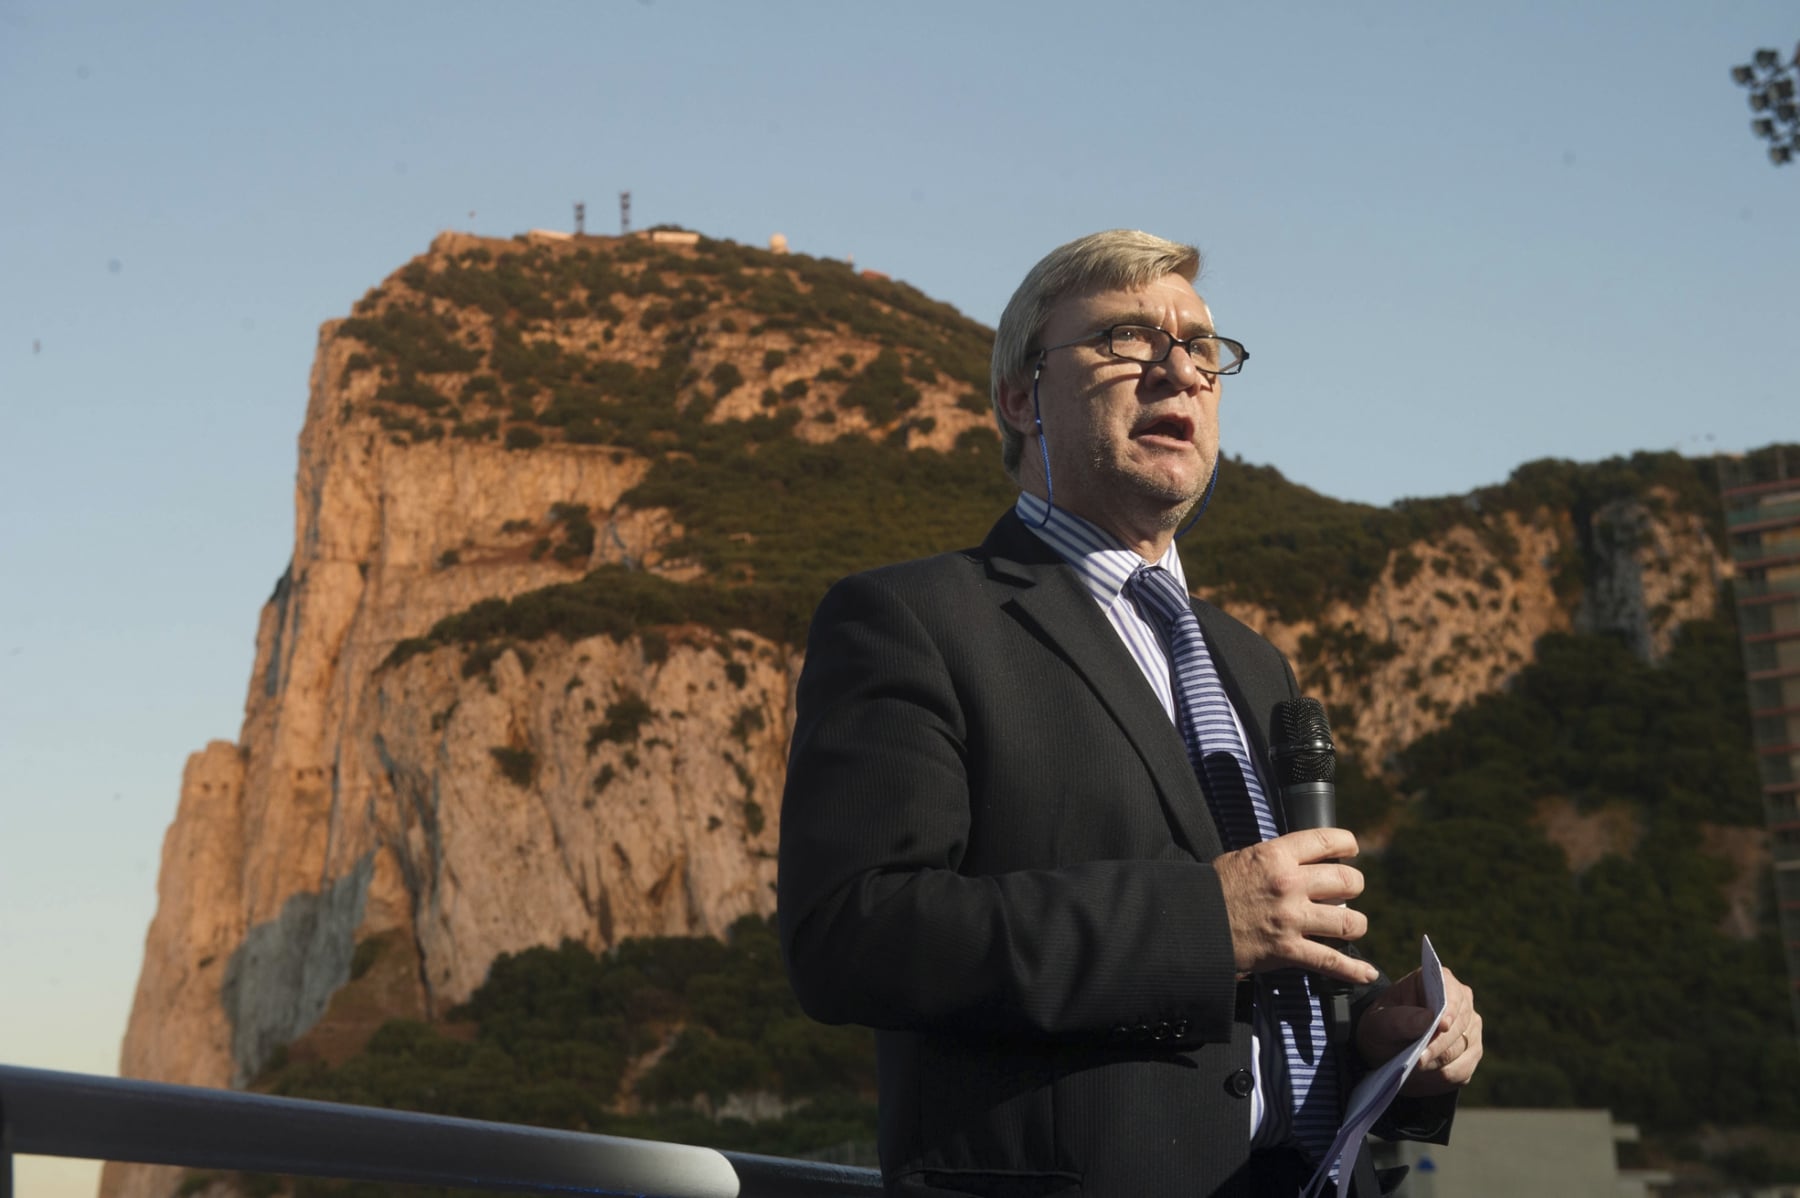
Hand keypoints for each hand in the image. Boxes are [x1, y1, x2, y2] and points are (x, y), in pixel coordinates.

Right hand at [1213, 828, 1375, 983]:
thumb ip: (1277, 859)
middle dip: (1353, 886)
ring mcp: (1291, 919)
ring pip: (1349, 921)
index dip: (1348, 844)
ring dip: (1354, 924)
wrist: (1190, 923)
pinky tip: (1366, 973)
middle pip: (1348, 881)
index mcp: (1276, 856)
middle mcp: (1290, 885)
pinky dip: (1353, 970)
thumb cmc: (1213, 889)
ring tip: (1348, 925)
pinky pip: (1331, 962)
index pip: (1327, 841)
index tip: (1351, 850)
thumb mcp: (1244, 859)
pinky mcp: (1288, 951)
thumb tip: (1303, 862)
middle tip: (1346, 892)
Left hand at [1356, 965, 1482, 1095]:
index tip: (1441, 1026)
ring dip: (1437, 1064)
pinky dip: (1441, 1078)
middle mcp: (1462, 1001)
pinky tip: (1422, 1078)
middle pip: (1459, 1027)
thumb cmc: (1382, 1027)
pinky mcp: (1471, 1053)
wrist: (1385, 1048)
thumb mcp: (1378, 1022)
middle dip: (1437, 1046)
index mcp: (1440, 981)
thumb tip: (1430, 1019)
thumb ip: (1399, 1019)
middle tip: (1417, 1060)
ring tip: (1413, 1070)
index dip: (1449, 1011)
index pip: (1452, 995)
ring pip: (1463, 1051)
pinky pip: (1463, 1071)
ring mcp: (1470, 1028)